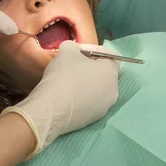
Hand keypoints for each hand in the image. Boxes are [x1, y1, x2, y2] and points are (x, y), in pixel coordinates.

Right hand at [1, 41, 119, 155]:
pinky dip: (82, 96)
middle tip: (73, 63)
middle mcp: (113, 91)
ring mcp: (105, 108)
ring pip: (98, 88)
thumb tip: (76, 52)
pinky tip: (67, 94)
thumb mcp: (66, 49)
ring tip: (69, 80)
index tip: (78, 51)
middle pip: (104, 73)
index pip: (110, 56)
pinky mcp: (94, 119)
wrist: (51, 108)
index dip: (94, 49)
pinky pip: (91, 102)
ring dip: (86, 81)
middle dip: (90, 66)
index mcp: (111, 73)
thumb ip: (75, 46)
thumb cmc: (63, 75)